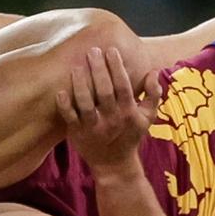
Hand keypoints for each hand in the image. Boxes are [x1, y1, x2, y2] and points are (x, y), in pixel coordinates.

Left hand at [56, 47, 161, 173]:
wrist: (114, 165)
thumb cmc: (130, 135)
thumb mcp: (148, 117)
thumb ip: (154, 94)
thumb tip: (153, 72)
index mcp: (128, 112)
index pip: (123, 86)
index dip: (117, 68)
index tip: (111, 50)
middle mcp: (111, 119)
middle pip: (104, 91)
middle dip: (98, 70)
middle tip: (92, 51)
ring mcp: (93, 127)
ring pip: (85, 103)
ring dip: (81, 84)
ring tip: (77, 66)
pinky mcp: (77, 133)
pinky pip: (70, 117)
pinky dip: (64, 105)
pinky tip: (60, 91)